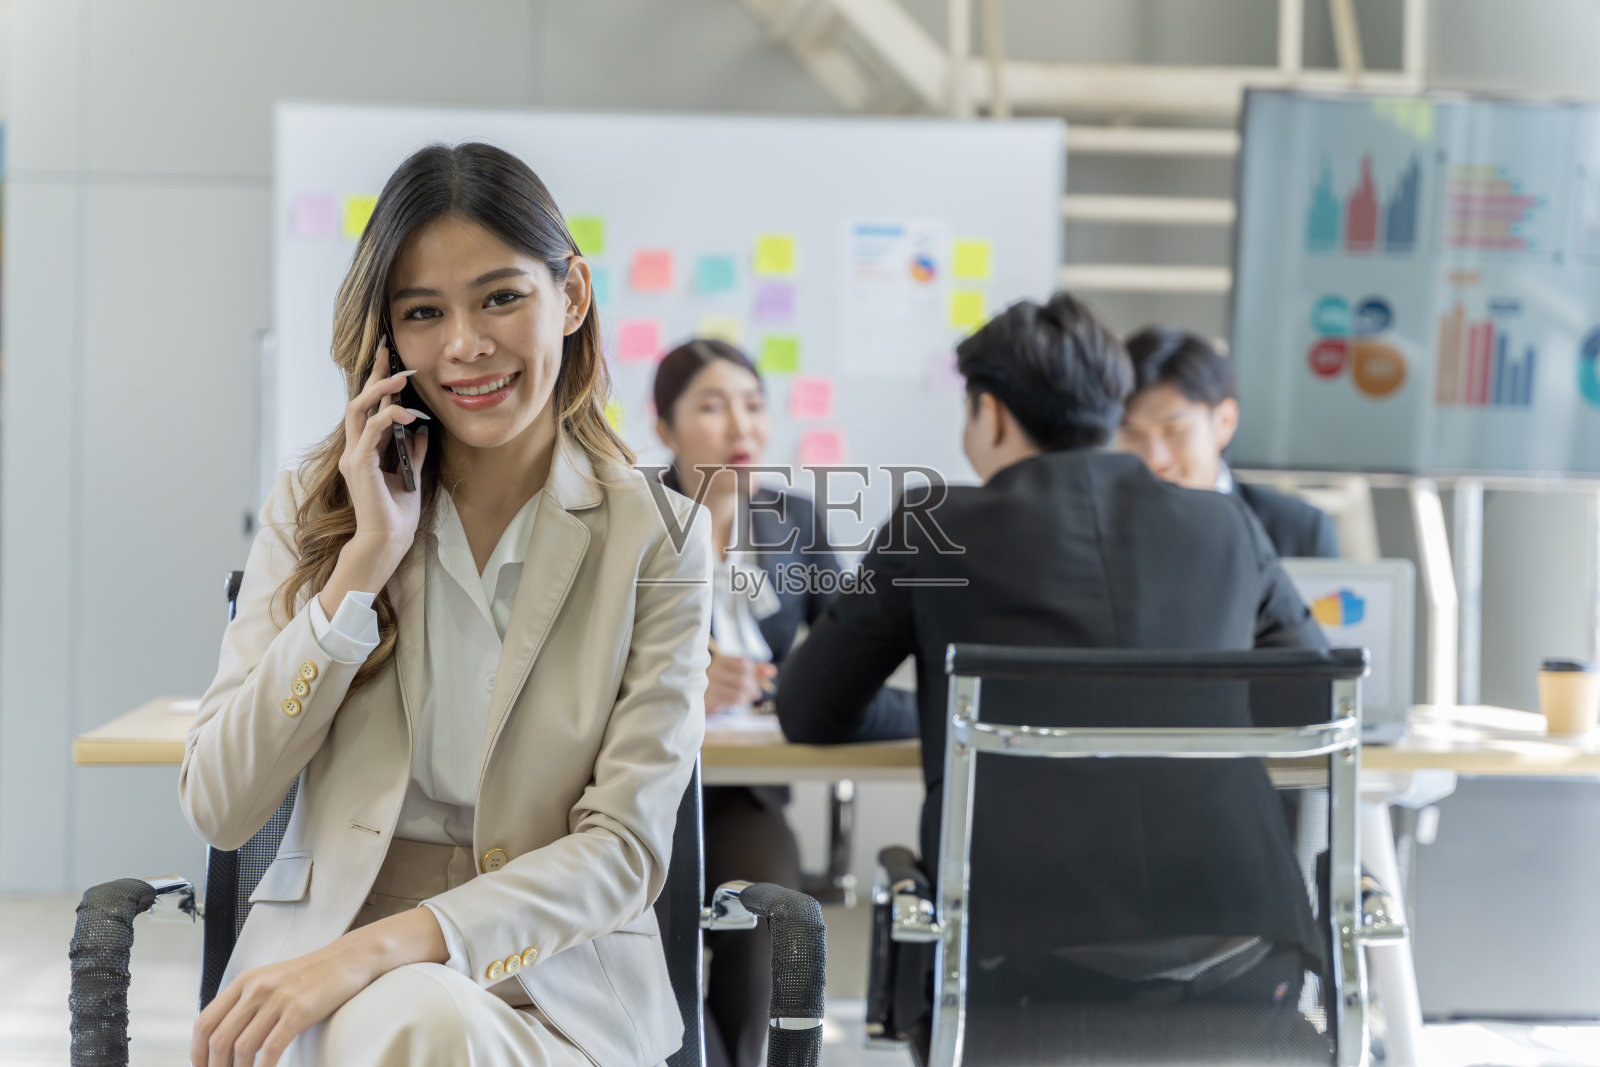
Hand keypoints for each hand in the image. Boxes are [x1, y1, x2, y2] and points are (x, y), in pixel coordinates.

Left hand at [190, 937, 372, 1066]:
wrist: (349, 958)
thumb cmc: (313, 975)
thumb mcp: (272, 981)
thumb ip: (248, 1003)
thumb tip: (225, 1039)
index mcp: (244, 981)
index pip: (204, 1022)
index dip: (196, 1053)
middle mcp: (256, 988)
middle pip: (218, 1039)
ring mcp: (278, 999)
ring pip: (241, 1047)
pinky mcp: (299, 1011)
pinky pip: (270, 1049)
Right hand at [339, 343, 431, 552]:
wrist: (389, 539)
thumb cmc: (397, 513)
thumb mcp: (411, 474)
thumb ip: (412, 451)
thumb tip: (419, 428)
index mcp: (364, 452)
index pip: (369, 411)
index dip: (378, 387)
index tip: (392, 364)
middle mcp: (354, 451)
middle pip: (358, 403)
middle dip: (374, 377)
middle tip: (389, 354)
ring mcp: (353, 456)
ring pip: (359, 410)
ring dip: (379, 390)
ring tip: (401, 378)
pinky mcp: (359, 464)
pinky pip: (371, 430)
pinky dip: (388, 416)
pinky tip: (407, 412)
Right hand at [705, 653, 776, 711]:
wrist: (688, 693)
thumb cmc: (714, 681)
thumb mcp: (731, 671)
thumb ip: (752, 669)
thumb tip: (773, 671)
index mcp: (718, 660)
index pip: (744, 663)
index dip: (755, 671)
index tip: (755, 679)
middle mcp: (712, 671)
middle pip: (743, 677)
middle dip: (754, 686)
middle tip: (755, 692)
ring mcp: (709, 685)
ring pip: (740, 690)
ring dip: (749, 695)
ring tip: (748, 697)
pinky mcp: (707, 700)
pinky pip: (732, 700)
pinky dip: (741, 701)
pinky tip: (739, 701)